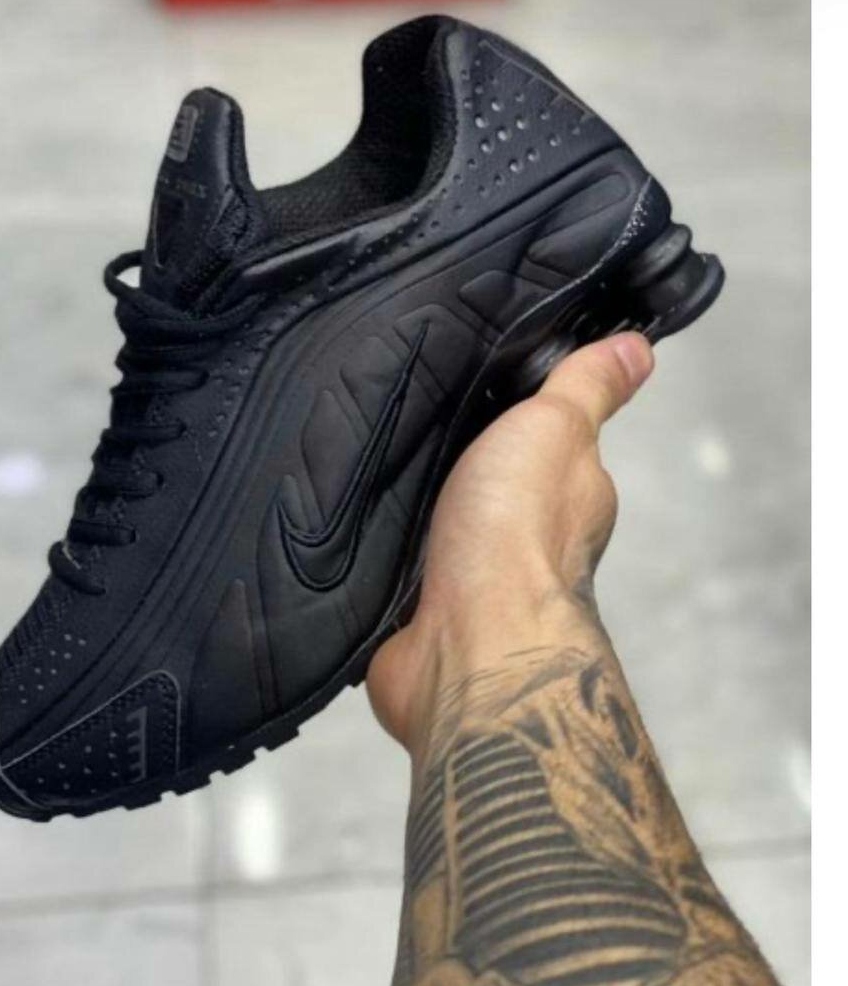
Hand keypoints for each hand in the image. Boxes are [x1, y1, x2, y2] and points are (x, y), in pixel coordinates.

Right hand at [367, 332, 654, 754]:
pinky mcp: (418, 618)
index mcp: (569, 499)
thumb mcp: (555, 428)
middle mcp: (525, 547)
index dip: (514, 426)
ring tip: (361, 467)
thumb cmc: (519, 530)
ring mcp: (470, 586)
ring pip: (436, 533)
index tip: (469, 394)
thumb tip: (640, 347)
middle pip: (484, 493)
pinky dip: (377, 557)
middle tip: (399, 425)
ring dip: (407, 513)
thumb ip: (586, 387)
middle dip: (449, 469)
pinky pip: (394, 574)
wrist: (469, 638)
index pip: (545, 453)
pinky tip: (345, 529)